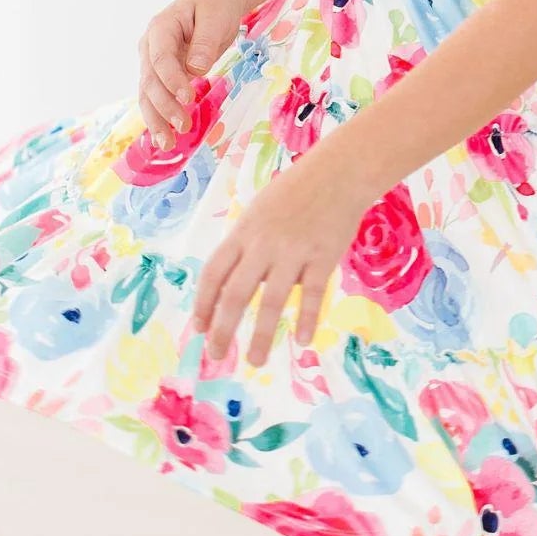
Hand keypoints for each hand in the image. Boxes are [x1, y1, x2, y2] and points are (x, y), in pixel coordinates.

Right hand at [138, 0, 246, 150]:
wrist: (215, 0)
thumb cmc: (216, 5)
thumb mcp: (215, 17)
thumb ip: (205, 42)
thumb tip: (197, 69)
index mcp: (160, 28)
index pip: (160, 57)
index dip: (171, 79)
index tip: (187, 97)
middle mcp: (150, 47)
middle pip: (150, 80)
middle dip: (164, 106)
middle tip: (183, 125)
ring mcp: (154, 62)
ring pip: (148, 95)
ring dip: (157, 120)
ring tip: (167, 144)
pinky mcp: (163, 76)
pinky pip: (157, 99)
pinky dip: (160, 118)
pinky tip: (164, 140)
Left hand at [191, 152, 369, 365]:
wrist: (338, 173)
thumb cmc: (295, 193)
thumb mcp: (258, 213)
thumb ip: (246, 246)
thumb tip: (232, 284)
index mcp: (242, 233)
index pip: (213, 274)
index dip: (203, 303)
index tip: (199, 328)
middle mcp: (263, 245)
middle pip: (236, 294)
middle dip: (223, 329)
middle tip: (216, 355)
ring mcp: (293, 252)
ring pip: (271, 301)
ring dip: (260, 335)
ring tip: (254, 361)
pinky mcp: (323, 257)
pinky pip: (311, 295)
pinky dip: (305, 319)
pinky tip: (301, 340)